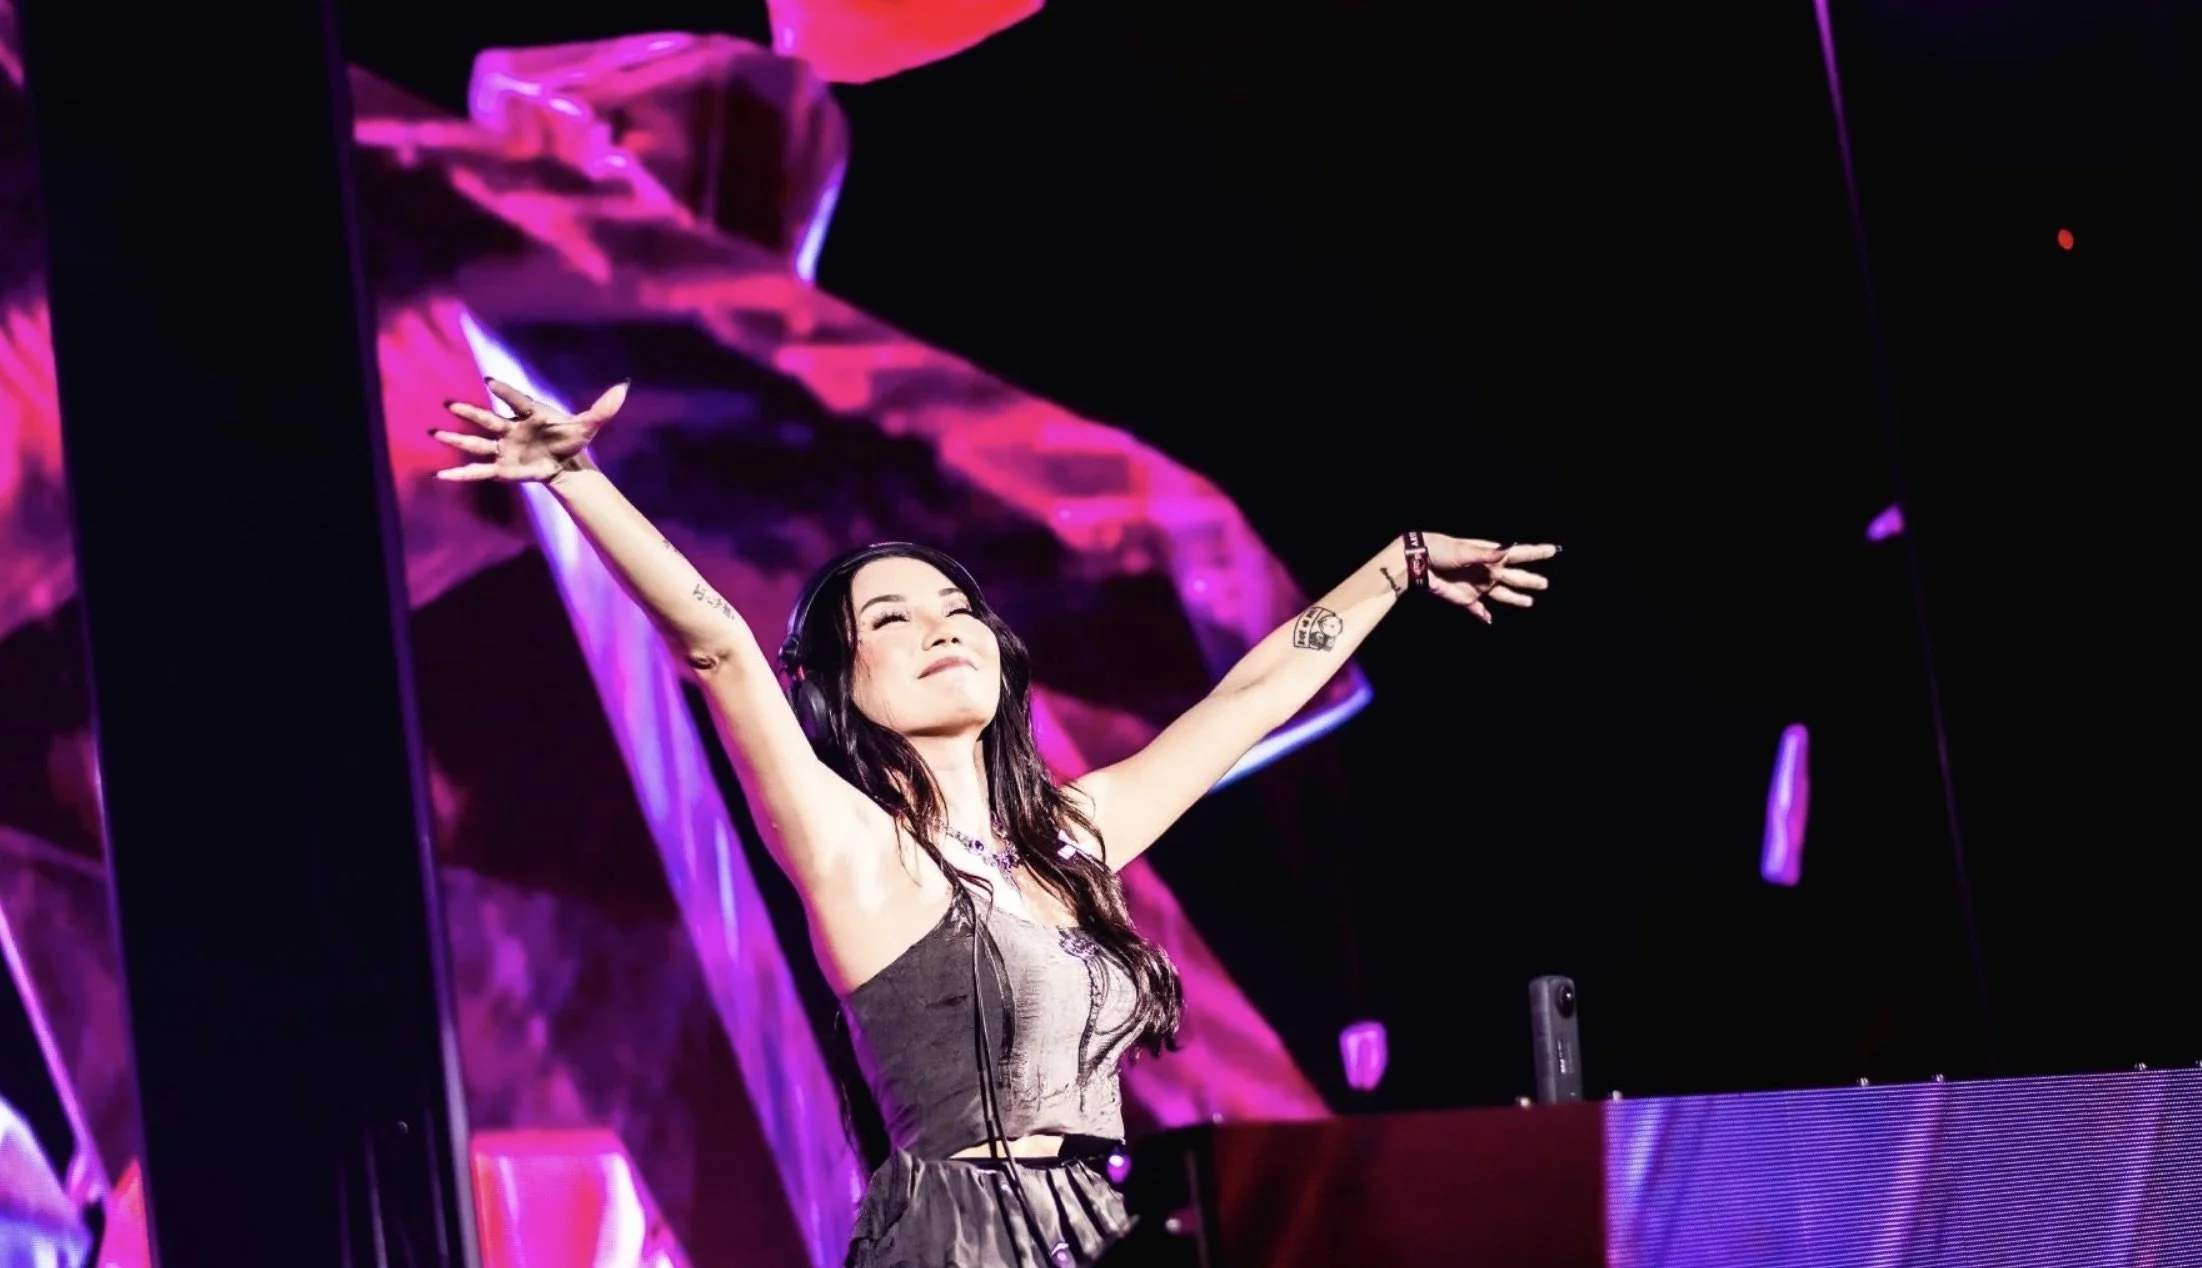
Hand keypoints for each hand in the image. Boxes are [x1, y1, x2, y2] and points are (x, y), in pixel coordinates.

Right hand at [430, 379, 629, 483]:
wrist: (566, 463)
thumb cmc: (572, 438)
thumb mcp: (589, 424)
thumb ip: (604, 407)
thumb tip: (625, 386)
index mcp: (530, 414)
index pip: (516, 401)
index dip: (504, 392)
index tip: (489, 382)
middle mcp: (512, 428)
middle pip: (488, 419)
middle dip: (470, 413)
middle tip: (449, 404)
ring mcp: (504, 448)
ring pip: (477, 443)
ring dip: (457, 438)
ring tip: (434, 432)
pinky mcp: (502, 468)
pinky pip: (478, 470)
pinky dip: (460, 473)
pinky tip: (440, 475)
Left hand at [1424, 535, 1558, 624]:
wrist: (1418, 563)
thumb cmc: (1441, 550)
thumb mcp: (1465, 550)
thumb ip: (1488, 553)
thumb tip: (1510, 547)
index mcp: (1491, 556)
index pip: (1520, 554)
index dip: (1537, 552)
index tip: (1554, 550)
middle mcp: (1488, 571)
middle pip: (1515, 577)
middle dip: (1530, 580)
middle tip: (1545, 584)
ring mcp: (1478, 586)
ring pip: (1503, 594)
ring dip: (1516, 598)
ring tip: (1530, 602)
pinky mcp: (1465, 599)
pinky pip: (1478, 610)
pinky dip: (1484, 616)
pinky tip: (1490, 621)